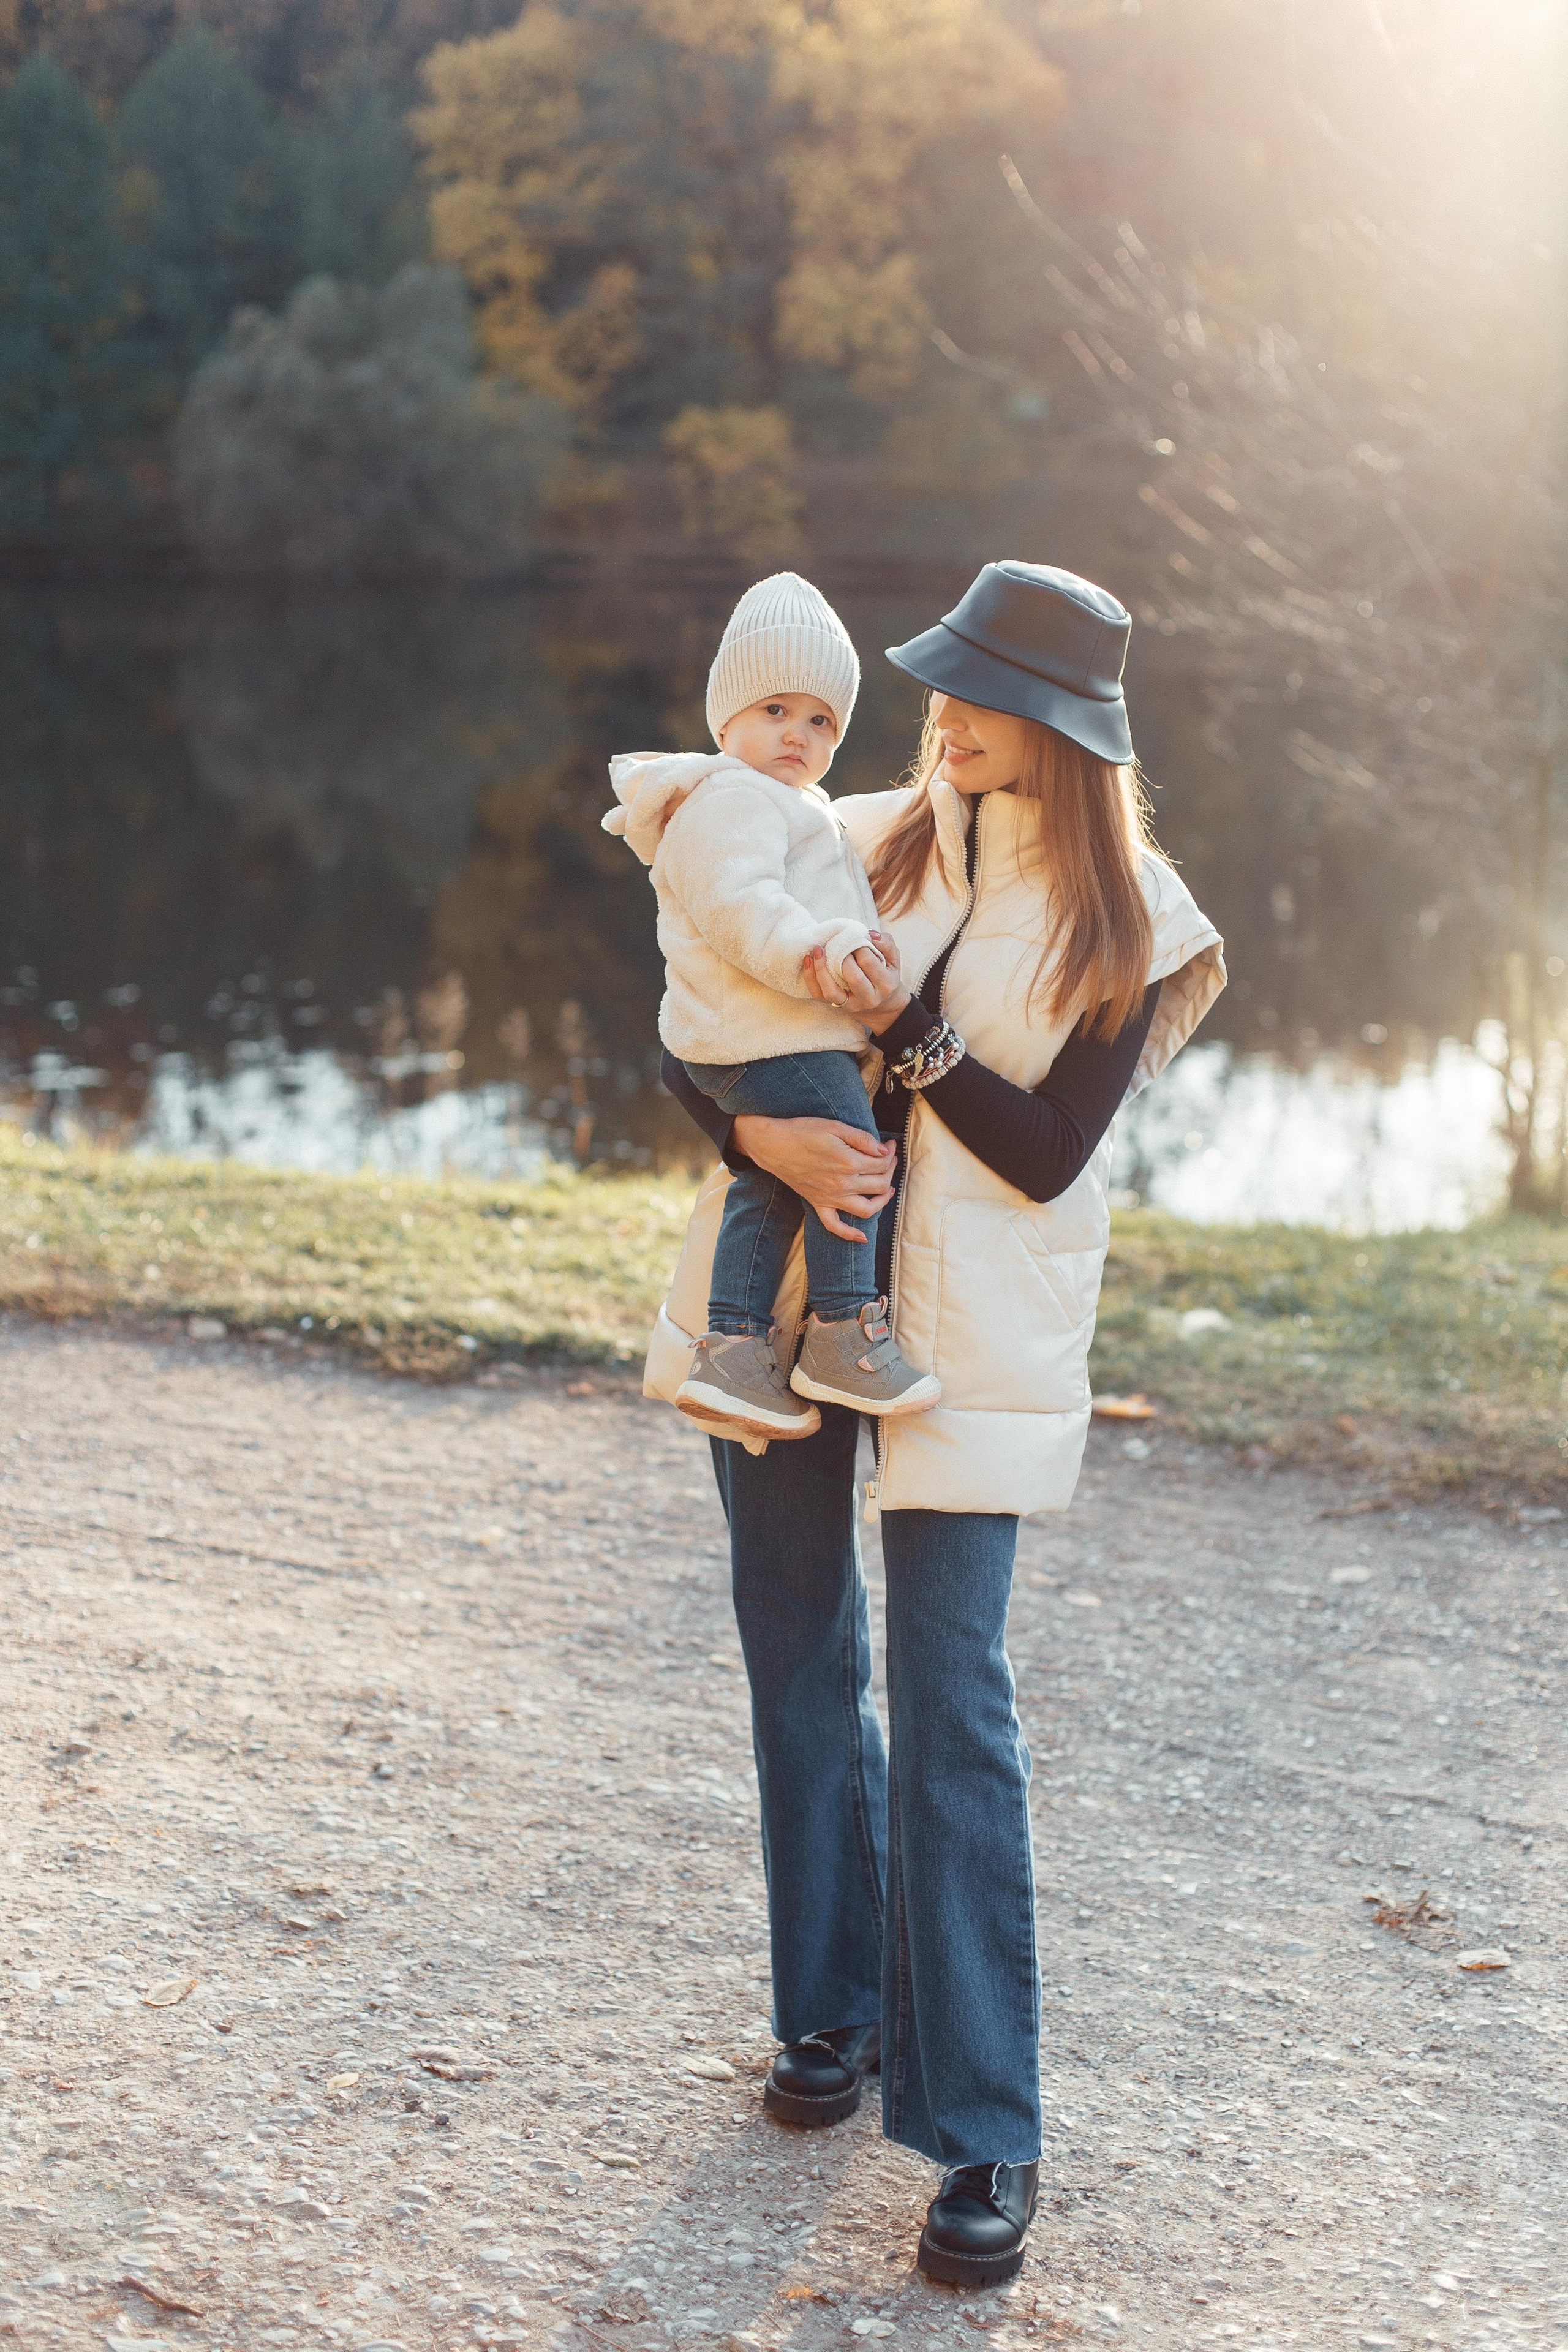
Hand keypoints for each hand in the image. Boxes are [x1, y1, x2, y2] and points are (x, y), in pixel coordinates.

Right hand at [730, 1114, 896, 1243]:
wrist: (772, 1145)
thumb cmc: (802, 1131)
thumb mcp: (835, 1126)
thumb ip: (862, 1139)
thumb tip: (884, 1151)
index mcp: (849, 1162)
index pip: (882, 1164)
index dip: (890, 1154)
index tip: (890, 1146)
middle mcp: (843, 1184)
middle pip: (880, 1185)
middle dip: (890, 1171)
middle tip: (889, 1160)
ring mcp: (830, 1197)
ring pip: (867, 1209)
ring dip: (882, 1201)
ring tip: (888, 1189)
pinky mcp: (818, 1204)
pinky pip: (835, 1226)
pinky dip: (850, 1234)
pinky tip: (863, 1237)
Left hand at [802, 930, 911, 1034]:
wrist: (882, 1006)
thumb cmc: (885, 977)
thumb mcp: (893, 960)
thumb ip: (886, 944)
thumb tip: (869, 934)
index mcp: (885, 985)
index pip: (868, 962)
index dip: (858, 947)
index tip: (853, 938)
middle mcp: (868, 998)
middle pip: (853, 977)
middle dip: (843, 956)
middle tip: (838, 943)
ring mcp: (850, 1005)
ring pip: (831, 990)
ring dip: (821, 968)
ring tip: (818, 949)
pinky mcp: (835, 1006)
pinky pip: (819, 994)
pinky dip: (810, 977)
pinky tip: (809, 960)